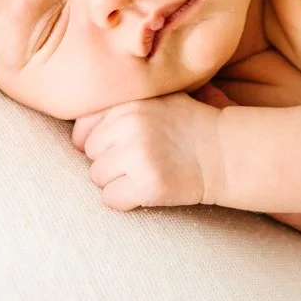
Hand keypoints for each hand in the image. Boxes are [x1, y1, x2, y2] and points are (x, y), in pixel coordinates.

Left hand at [70, 86, 232, 210]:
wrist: (225, 152)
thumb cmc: (187, 127)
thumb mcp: (156, 100)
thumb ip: (120, 107)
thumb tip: (75, 133)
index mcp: (129, 102)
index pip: (83, 128)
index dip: (100, 141)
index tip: (122, 145)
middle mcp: (130, 125)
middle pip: (89, 154)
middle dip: (109, 160)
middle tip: (140, 159)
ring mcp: (139, 155)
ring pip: (97, 177)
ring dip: (117, 181)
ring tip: (146, 172)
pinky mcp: (148, 184)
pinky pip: (111, 199)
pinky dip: (125, 200)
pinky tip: (148, 189)